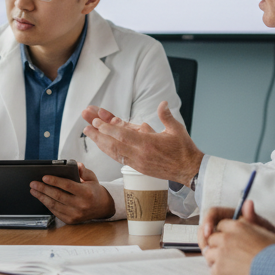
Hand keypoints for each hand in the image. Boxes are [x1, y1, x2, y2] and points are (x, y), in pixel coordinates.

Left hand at [30, 163, 113, 223]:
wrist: (101, 207)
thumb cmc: (93, 190)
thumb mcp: (92, 178)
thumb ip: (83, 171)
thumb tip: (76, 164)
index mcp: (86, 193)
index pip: (68, 186)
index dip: (55, 181)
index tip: (44, 177)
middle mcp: (81, 205)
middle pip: (58, 196)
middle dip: (43, 189)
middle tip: (33, 183)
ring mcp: (75, 214)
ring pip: (54, 205)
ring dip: (42, 197)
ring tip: (33, 190)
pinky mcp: (70, 220)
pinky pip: (55, 212)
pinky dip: (47, 204)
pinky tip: (41, 197)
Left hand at [81, 102, 203, 183]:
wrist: (189, 171)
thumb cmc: (184, 149)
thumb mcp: (177, 130)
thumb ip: (166, 116)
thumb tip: (163, 103)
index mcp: (148, 144)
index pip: (123, 135)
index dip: (108, 128)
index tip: (96, 121)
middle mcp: (140, 154)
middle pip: (113, 143)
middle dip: (98, 134)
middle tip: (85, 124)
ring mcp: (137, 162)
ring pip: (114, 151)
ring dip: (99, 142)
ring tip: (88, 132)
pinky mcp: (137, 167)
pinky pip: (119, 157)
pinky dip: (108, 150)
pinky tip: (100, 144)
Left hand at [201, 201, 274, 274]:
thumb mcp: (264, 230)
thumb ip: (251, 219)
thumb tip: (248, 203)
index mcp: (236, 226)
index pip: (220, 225)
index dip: (224, 233)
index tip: (227, 240)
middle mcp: (225, 238)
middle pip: (212, 239)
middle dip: (217, 245)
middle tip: (229, 253)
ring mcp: (220, 253)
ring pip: (208, 253)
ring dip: (216, 258)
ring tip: (230, 263)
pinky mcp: (219, 269)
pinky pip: (212, 269)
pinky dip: (220, 272)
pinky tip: (231, 273)